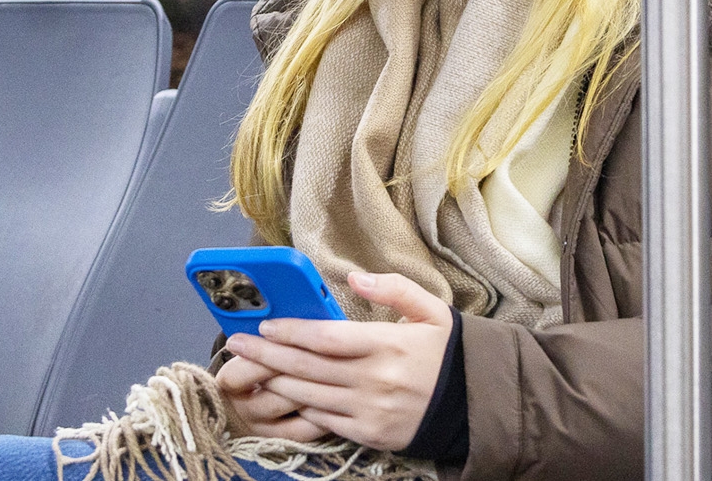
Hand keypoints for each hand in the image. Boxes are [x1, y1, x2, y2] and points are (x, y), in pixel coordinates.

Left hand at [222, 272, 453, 450]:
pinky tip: (278, 396)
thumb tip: (355, 277)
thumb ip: (395, 288)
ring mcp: (370, 411)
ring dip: (273, 382)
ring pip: (309, 396)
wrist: (476, 405)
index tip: (265, 325)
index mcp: (388, 344)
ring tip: (247, 370)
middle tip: (235, 344)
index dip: (290, 332)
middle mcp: (375, 380)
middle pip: (307, 367)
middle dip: (266, 355)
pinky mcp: (369, 435)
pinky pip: (324, 421)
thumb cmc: (448, 353)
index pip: (326, 338)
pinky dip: (297, 407)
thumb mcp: (432, 310)